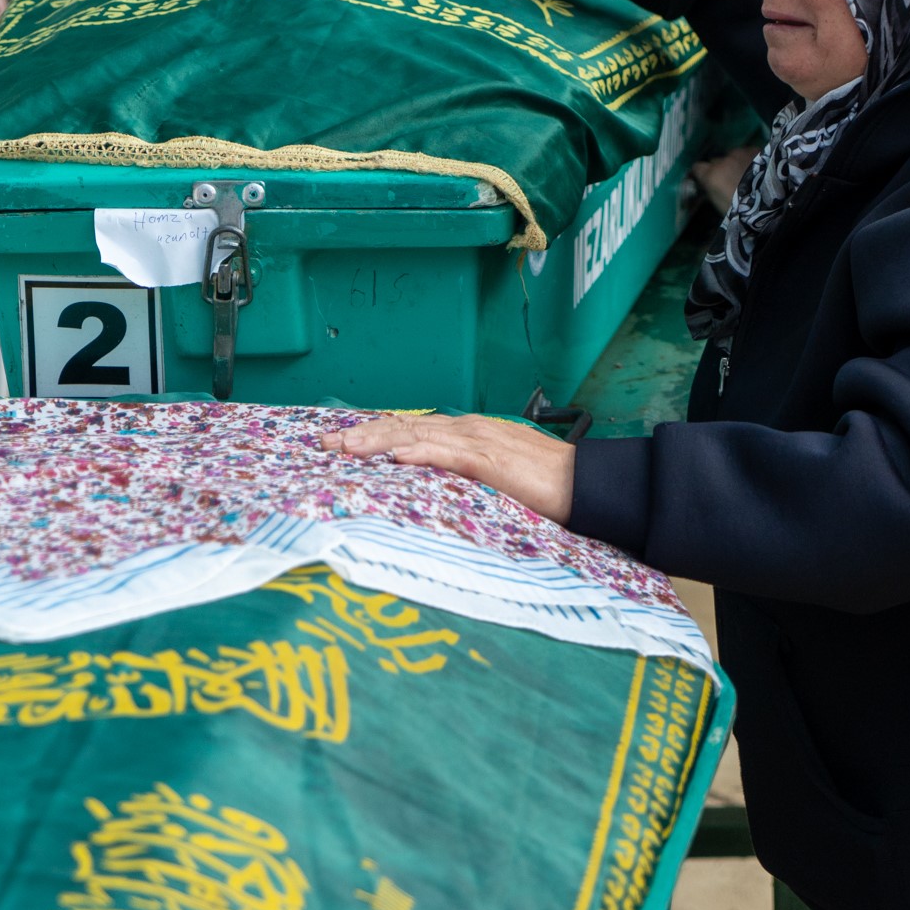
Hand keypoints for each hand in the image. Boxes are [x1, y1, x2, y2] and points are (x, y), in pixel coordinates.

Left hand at [320, 412, 576, 524]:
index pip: (411, 427)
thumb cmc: (546, 483)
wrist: (585, 483)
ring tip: (346, 447)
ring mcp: (480, 441)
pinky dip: (421, 451)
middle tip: (324, 444)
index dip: (374, 433)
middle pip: (405, 426)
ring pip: (418, 435)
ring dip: (379, 440)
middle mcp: (468, 429)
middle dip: (362, 434)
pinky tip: (397, 454)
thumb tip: (432, 482)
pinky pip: (450, 454)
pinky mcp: (492, 460)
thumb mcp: (496, 475)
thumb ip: (464, 473)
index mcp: (468, 432)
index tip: (341, 441)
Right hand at [690, 144, 758, 214]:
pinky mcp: (754, 150)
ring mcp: (739, 153)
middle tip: (730, 180)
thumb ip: (711, 189)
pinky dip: (748, 159)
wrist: (771, 200)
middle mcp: (723, 160)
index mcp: (712, 176)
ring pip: (731, 155)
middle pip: (715, 161)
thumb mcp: (720, 203)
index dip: (702, 173)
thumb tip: (708, 182)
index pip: (697, 168)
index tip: (706, 180)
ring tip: (745, 174)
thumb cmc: (742, 211)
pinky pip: (746, 152)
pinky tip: (756, 169)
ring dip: (735, 163)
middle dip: (720, 169)